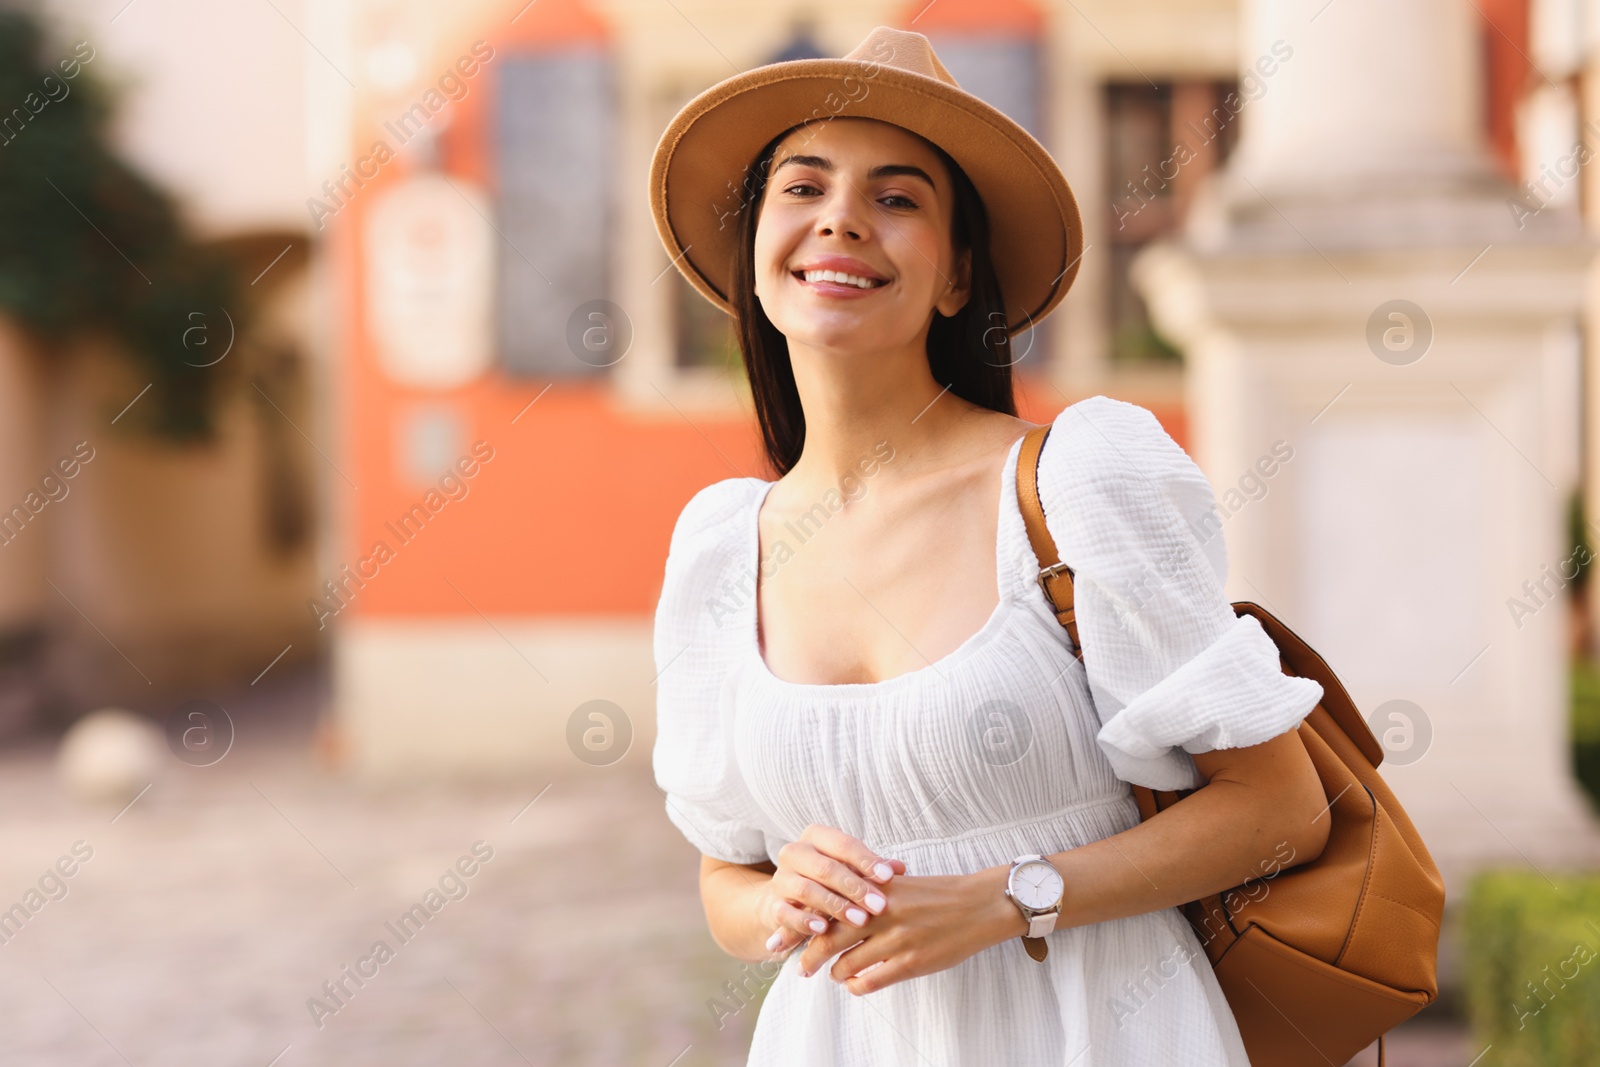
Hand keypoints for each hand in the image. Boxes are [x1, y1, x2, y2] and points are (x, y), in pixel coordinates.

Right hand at [759, 824, 906, 956]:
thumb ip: (873, 869)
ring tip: (860, 920)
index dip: (867, 860)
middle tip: (880, 906)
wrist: (787, 902)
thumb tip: (900, 868)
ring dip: (835, 906)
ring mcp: (780, 879)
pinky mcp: (772, 905)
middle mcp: (794, 853)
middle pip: (825, 867)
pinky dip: (804, 921)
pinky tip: (823, 929)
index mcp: (815, 837)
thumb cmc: (828, 882)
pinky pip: (785, 912)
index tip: (889, 877)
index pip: (843, 844)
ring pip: (806, 889)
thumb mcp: (851, 872)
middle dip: (855, 887)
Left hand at [795, 865, 1021, 994]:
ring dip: (835, 973)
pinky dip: (857, 986)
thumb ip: (868, 895)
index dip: (802, 924)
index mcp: (875, 889)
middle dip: (808, 955)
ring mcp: (897, 939)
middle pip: (829, 937)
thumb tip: (835, 909)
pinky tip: (855, 985)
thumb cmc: (937, 894)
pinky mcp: (912, 962)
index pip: (827, 907)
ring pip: (847, 964)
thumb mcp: (898, 885)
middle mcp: (882, 912)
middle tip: (799, 967)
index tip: (785, 936)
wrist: (978, 905)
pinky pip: (871, 981)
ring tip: (833, 974)